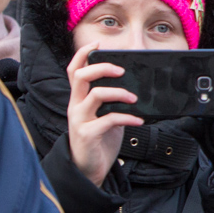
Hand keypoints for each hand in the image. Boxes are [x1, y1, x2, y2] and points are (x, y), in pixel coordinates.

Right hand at [65, 43, 141, 186]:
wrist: (88, 169)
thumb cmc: (99, 139)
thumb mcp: (106, 115)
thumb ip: (114, 101)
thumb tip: (135, 87)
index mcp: (79, 99)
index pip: (73, 70)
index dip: (82, 54)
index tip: (97, 44)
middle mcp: (75, 106)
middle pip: (81, 76)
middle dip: (102, 67)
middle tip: (122, 70)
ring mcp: (79, 120)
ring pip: (95, 94)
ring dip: (119, 92)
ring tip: (135, 98)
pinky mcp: (87, 134)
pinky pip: (109, 119)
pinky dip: (127, 117)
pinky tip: (140, 120)